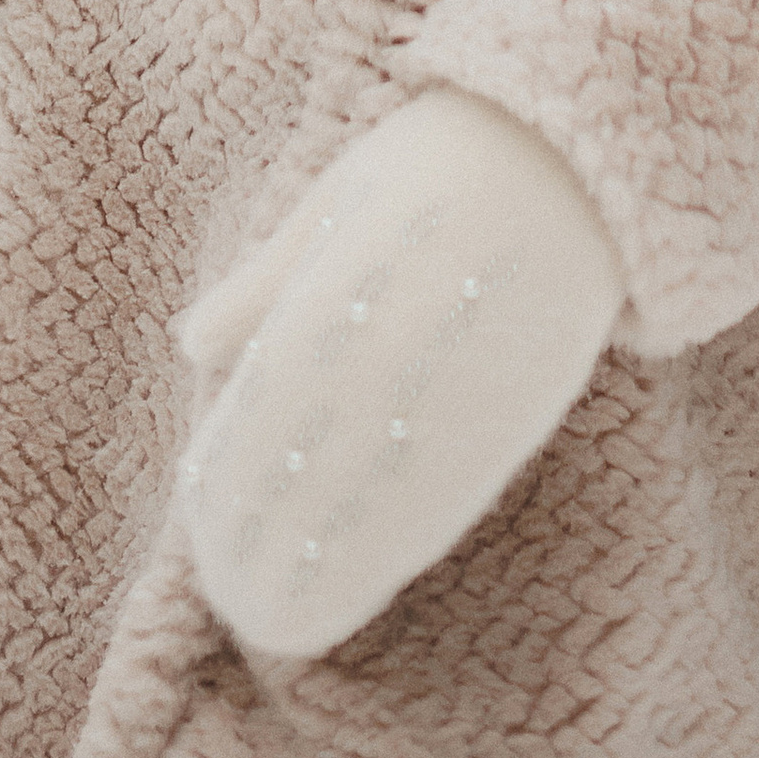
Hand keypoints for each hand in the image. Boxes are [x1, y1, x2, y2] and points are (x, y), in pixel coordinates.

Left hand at [173, 88, 623, 661]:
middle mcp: (393, 351)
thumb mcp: (333, 200)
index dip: (236, 483)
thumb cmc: (434, 158)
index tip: (204, 534)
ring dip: (337, 559)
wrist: (566, 145)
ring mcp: (460, 384)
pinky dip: (408, 534)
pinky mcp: (522, 402)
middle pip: (321, 470)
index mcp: (339, 292)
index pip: (269, 413)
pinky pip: (453, 485)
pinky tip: (381, 568)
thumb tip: (192, 340)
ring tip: (290, 613)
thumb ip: (266, 281)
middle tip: (234, 599)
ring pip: (387, 498)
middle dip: (277, 542)